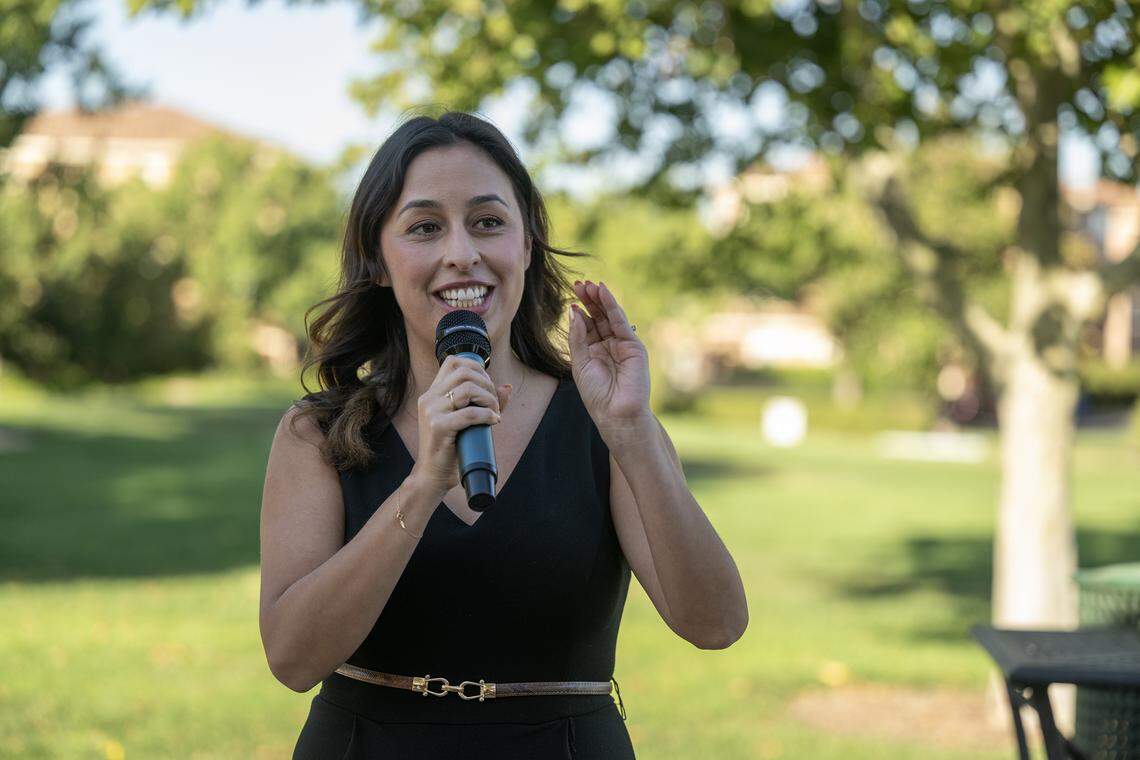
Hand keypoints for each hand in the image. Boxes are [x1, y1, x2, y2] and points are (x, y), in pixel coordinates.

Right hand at [410, 355, 512, 496]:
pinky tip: (494, 421)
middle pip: (464, 372)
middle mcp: (429, 398)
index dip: (477, 368)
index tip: (488, 386)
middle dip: (487, 384)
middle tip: (494, 403)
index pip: (453, 362)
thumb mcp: (467, 421)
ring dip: (489, 399)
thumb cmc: (451, 449)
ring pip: (468, 389)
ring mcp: (431, 411)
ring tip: (494, 413)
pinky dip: (487, 415)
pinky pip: (470, 413)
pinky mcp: (438, 426)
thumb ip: (484, 402)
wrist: (432, 476)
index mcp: (433, 393)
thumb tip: (507, 386)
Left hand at [568, 280, 650, 429]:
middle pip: (598, 317)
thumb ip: (578, 338)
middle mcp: (609, 345)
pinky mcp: (634, 346)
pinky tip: (603, 293)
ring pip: (610, 316)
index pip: (587, 325)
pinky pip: (621, 322)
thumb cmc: (597, 395)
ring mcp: (622, 344)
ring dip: (600, 299)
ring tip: (589, 285)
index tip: (570, 297)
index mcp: (594, 350)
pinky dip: (612, 306)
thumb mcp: (580, 363)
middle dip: (589, 300)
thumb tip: (574, 311)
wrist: (616, 414)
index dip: (580, 310)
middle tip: (579, 284)